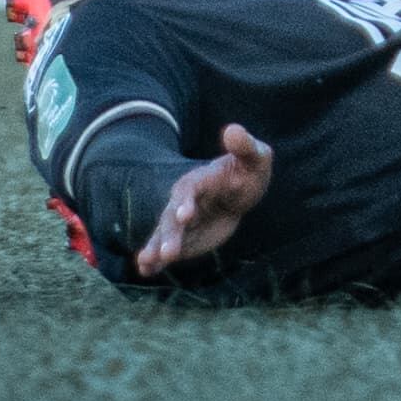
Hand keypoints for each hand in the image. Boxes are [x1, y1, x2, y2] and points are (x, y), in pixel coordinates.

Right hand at [136, 125, 273, 277]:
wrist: (239, 190)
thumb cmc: (248, 170)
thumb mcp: (254, 157)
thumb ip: (244, 145)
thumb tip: (233, 129)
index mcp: (199, 181)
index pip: (190, 191)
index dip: (186, 202)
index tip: (185, 216)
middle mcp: (184, 202)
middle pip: (173, 218)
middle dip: (170, 234)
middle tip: (168, 253)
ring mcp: (181, 222)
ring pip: (165, 234)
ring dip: (156, 248)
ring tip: (147, 262)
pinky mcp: (182, 238)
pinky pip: (165, 249)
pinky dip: (154, 259)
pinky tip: (145, 270)